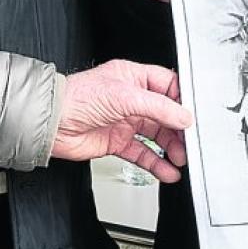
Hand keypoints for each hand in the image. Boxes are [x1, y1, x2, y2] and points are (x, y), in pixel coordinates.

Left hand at [52, 60, 192, 182]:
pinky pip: (143, 153)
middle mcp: (131, 98)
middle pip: (166, 114)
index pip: (168, 86)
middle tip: (190, 142)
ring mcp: (124, 121)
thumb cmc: (77, 98)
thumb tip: (184, 117)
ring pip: (156, 136)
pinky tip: (167, 171)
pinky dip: (156, 163)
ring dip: (171, 149)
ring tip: (180, 159)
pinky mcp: (117, 142)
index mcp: (133, 77)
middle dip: (180, 130)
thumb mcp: (124, 96)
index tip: (195, 115)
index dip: (183, 100)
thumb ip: (158, 107)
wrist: (51, 124)